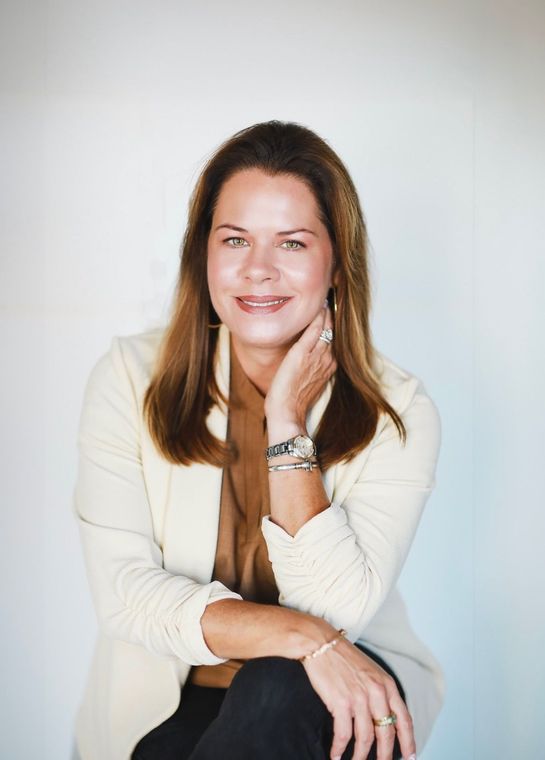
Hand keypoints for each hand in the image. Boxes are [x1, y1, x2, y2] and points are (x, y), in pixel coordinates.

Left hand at [264, 301, 336, 425]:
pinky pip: (314, 330)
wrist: (287, 414)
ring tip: (325, 297)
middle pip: (332, 330)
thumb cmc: (293, 401)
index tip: (329, 310)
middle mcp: (327, 359)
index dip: (332, 324)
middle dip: (331, 314)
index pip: (333, 338)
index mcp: (330, 365)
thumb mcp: (308, 382)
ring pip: (326, 327)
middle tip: (330, 296)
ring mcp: (317, 356)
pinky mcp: (302, 354)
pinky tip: (318, 307)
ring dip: (326, 312)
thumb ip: (312, 367)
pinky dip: (317, 317)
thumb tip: (308, 359)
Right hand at [302, 636, 415, 759]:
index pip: (404, 719)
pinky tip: (336, 755)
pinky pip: (343, 734)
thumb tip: (384, 719)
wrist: (321, 644)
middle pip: (386, 733)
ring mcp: (359, 698)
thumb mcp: (371, 672)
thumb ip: (381, 693)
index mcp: (387, 685)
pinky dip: (339, 749)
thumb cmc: (344, 658)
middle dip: (385, 755)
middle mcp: (377, 692)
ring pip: (365, 738)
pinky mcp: (341, 702)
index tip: (410, 757)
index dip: (408, 742)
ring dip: (360, 756)